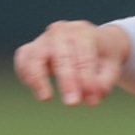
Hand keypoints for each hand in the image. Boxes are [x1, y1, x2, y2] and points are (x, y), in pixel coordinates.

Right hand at [13, 21, 131, 105]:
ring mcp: (43, 38)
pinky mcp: (31, 48)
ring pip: (35, 55)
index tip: (91, 99)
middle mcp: (61, 31)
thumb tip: (92, 100)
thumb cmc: (101, 55)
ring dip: (39, 78)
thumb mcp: (111, 66)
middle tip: (73, 103)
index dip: (87, 78)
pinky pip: (23, 59)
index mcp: (84, 32)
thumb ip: (103, 82)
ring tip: (46, 98)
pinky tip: (37, 90)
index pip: (84, 56)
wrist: (92, 41)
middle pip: (61, 56)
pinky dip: (25, 73)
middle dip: (67, 80)